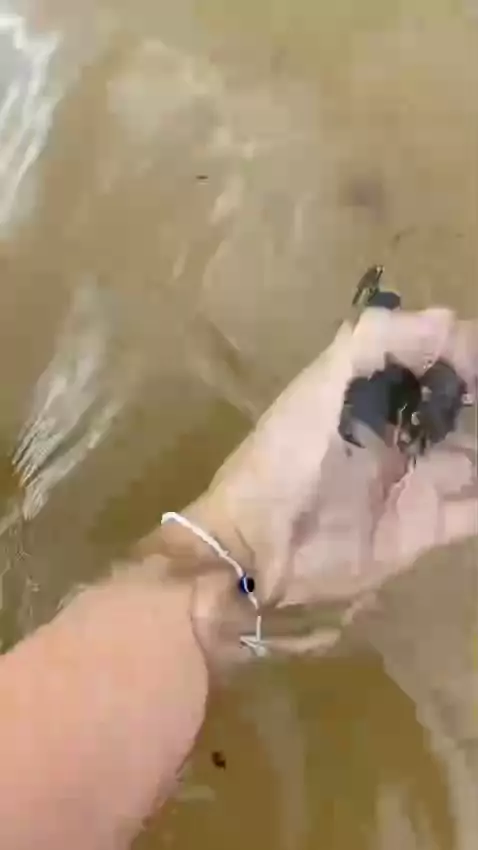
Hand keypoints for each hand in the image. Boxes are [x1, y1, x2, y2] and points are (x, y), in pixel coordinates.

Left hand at [188, 308, 476, 650]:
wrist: (259, 547)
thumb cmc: (283, 461)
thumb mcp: (316, 389)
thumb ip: (370, 344)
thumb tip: (448, 319)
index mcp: (365, 400)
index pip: (424, 364)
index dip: (456, 352)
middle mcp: (393, 438)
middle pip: (453, 411)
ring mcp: (410, 484)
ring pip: (470, 457)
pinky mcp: (421, 530)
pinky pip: (473, 510)